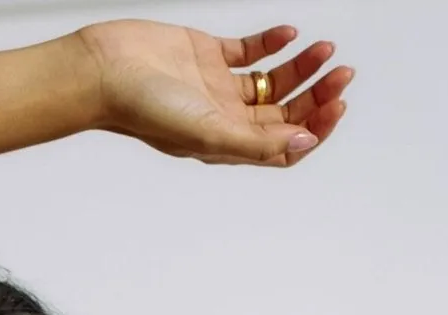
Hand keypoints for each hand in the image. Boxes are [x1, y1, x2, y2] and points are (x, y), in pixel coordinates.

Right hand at [79, 18, 351, 165]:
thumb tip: (303, 144)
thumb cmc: (143, 109)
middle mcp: (225, 118)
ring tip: (324, 49)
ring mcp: (217, 86)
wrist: (105, 71)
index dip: (315, 131)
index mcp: (226, 144)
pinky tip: (288, 34)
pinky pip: (249, 51)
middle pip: (285, 112)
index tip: (335, 107)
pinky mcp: (208, 55)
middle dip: (317, 95)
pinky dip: (273, 42)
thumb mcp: (208, 133)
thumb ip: (256, 142)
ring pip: (273, 81)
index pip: (283, 146)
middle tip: (341, 74)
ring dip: (302, 67)